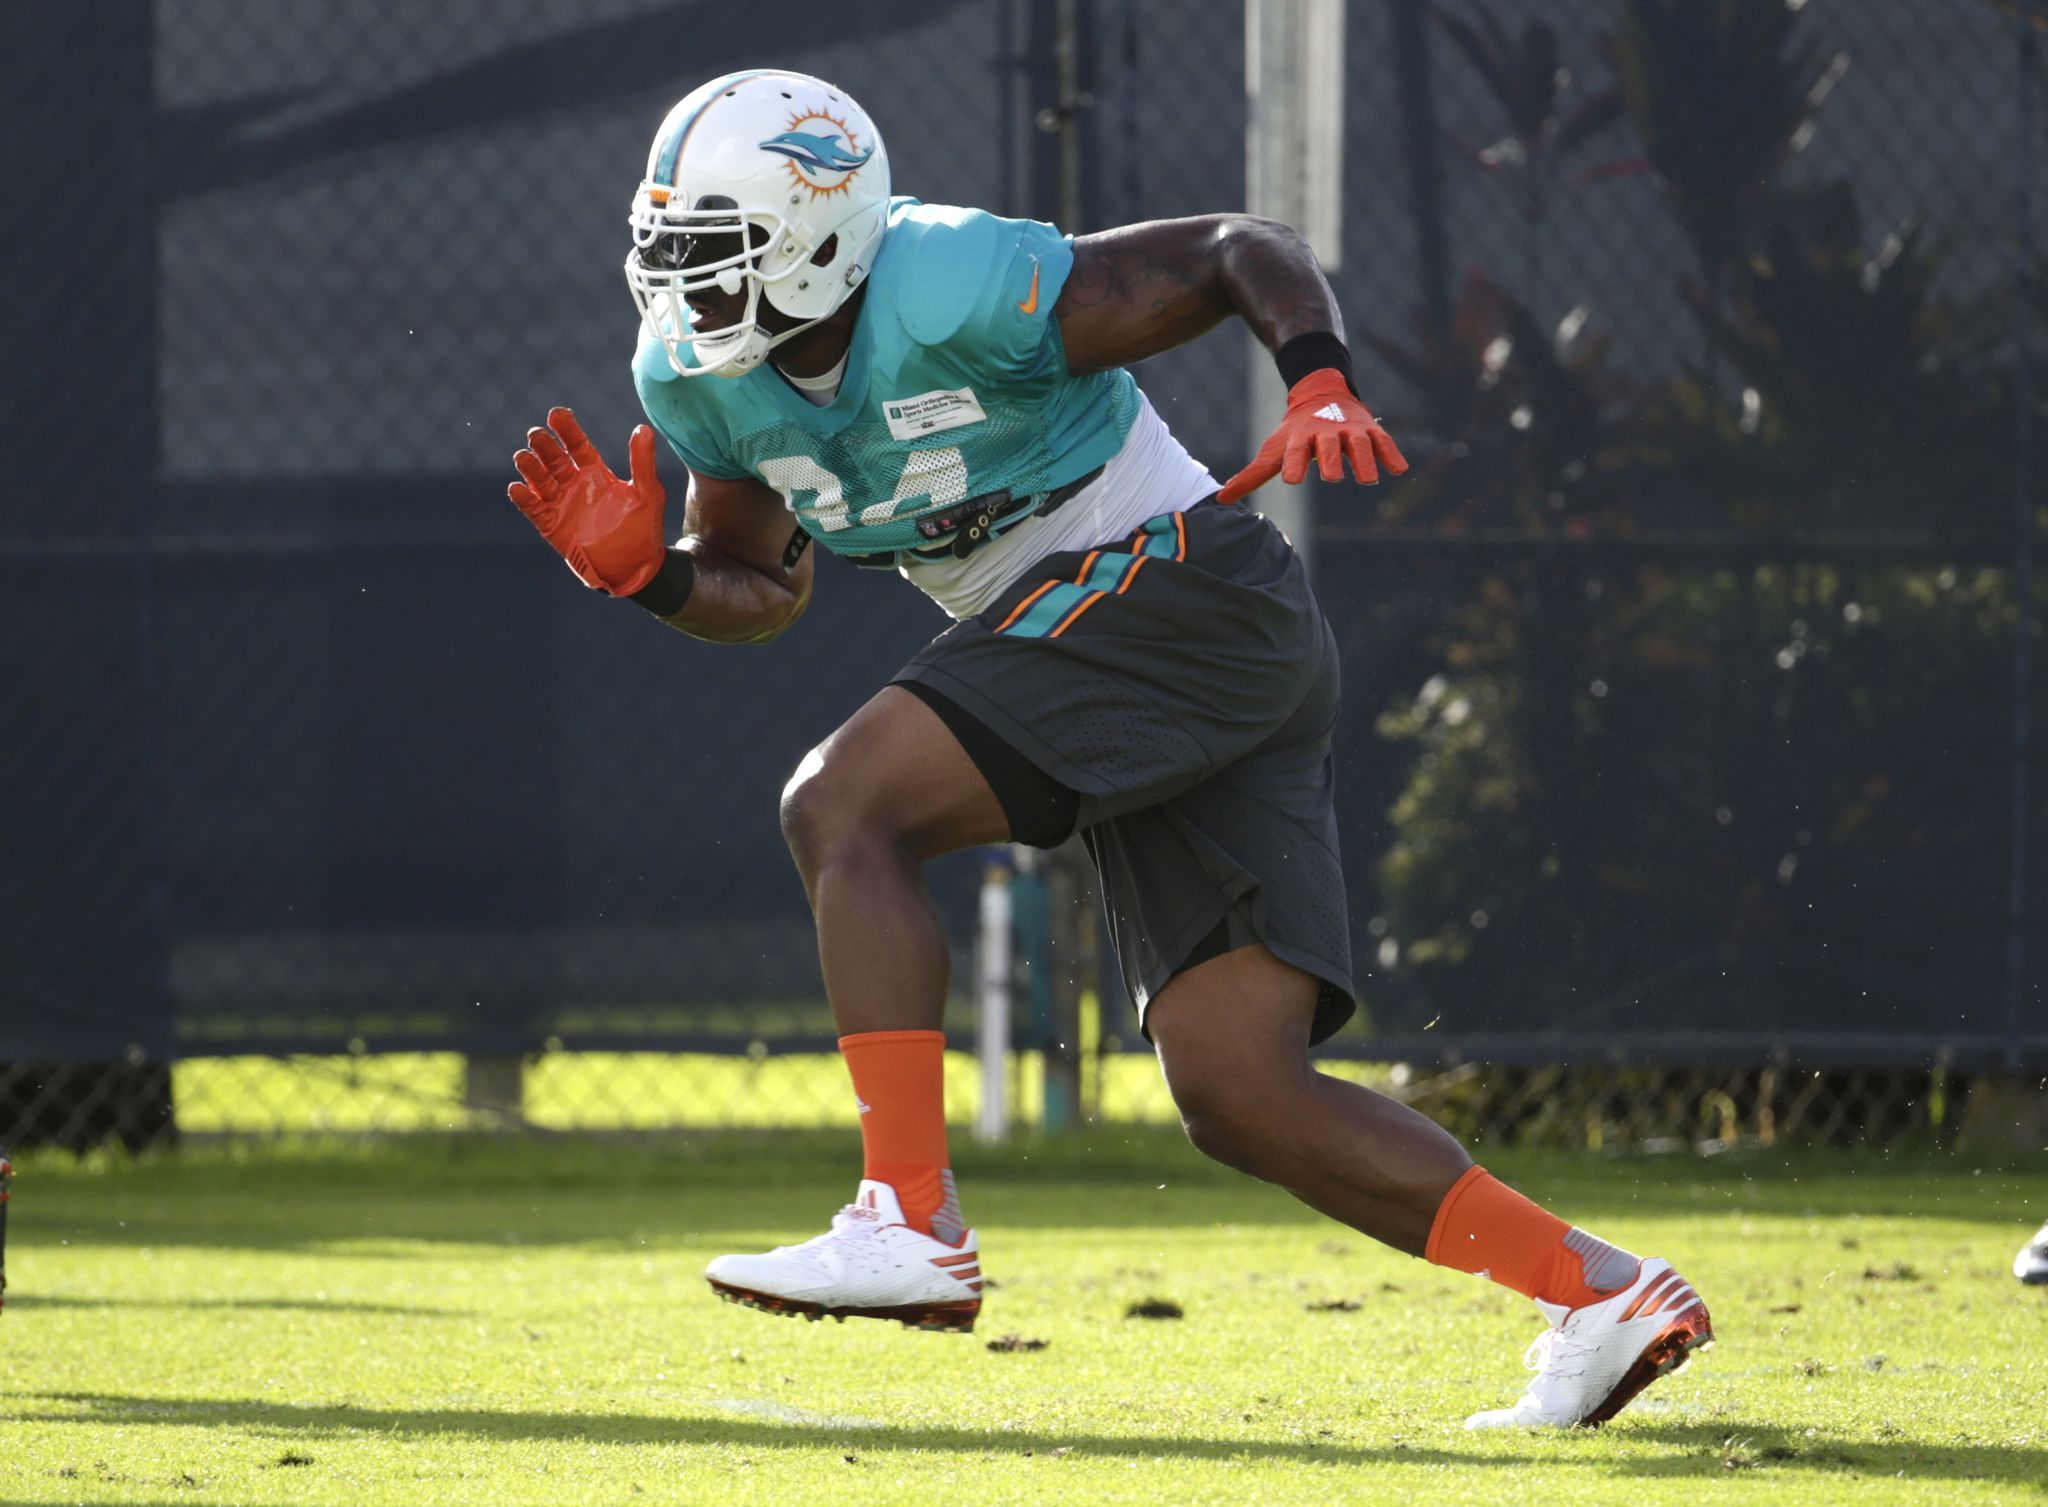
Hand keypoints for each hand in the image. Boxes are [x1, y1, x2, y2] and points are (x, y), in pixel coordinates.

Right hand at [507, 407, 666, 595]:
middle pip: (554, 459)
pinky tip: (517, 488)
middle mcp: (574, 484)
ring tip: (522, 456)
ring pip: (540, 481)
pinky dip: (524, 499)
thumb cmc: (644, 528)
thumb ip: (643, 463)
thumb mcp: (647, 493)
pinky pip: (534, 510)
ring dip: (530, 468)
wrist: (636, 566)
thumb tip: (643, 428)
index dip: (567, 429)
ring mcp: (561, 504)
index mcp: (595, 473)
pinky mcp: (552, 526)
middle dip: (544, 446)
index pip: (577, 445)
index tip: (556, 413)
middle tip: (536, 435)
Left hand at [1217, 369, 1407, 503]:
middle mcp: (1326, 432)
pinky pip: (1383, 442)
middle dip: (1330, 461)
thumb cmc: (1293, 432)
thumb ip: (1252, 475)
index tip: (1291, 478)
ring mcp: (1350, 430)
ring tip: (1368, 480)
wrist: (1320, 393)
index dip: (1293, 463)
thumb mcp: (1273, 450)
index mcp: (1300, 438)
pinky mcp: (1370, 431)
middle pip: (1329, 447)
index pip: (1295, 451)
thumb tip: (1221, 498)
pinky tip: (1398, 470)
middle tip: (1332, 478)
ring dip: (1365, 460)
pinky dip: (1391, 454)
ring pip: (1359, 443)